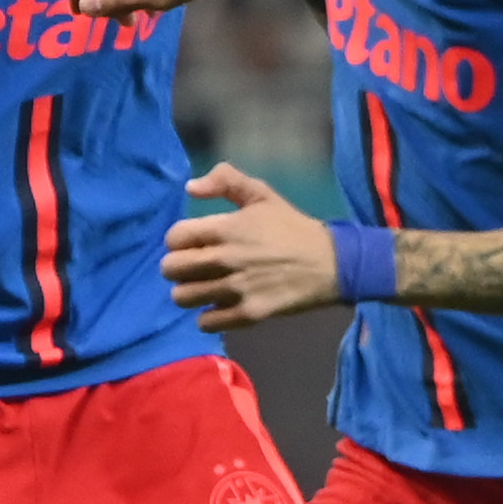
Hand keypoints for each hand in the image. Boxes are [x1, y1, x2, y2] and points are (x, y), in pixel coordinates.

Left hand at [161, 162, 346, 331]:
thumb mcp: (262, 194)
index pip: (174, 237)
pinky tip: (218, 307)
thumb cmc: (292, 227)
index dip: (178, 240)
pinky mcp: (248, 314)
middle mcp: (225, 259)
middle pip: (171, 269)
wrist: (331, 263)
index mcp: (226, 228)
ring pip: (183, 297)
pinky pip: (206, 322)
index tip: (191, 243)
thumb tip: (190, 188)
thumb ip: (225, 181)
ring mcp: (236, 289)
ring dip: (189, 292)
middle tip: (192, 267)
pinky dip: (208, 317)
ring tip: (202, 288)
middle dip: (177, 266)